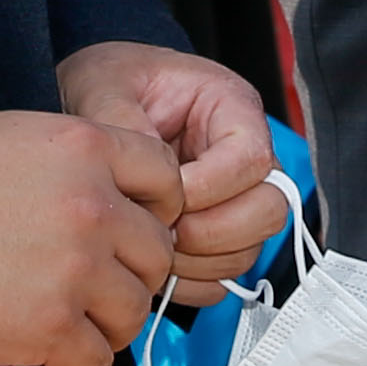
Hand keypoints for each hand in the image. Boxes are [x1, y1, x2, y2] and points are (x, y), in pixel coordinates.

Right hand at [0, 112, 186, 365]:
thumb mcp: (1, 134)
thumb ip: (60, 158)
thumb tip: (79, 183)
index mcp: (83, 147)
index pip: (163, 175)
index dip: (159, 204)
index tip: (143, 223)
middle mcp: (93, 207)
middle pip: (155, 250)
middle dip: (135, 270)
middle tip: (109, 283)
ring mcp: (76, 271)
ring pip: (134, 310)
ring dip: (114, 323)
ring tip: (86, 327)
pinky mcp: (49, 329)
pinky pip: (95, 362)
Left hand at [57, 38, 288, 290]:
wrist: (97, 103)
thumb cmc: (110, 83)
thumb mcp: (104, 84)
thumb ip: (121, 120)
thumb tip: (149, 177)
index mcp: (230, 107)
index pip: (252, 158)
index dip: (210, 188)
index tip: (164, 197)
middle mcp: (244, 155)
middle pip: (269, 209)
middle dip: (214, 232)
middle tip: (164, 232)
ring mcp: (236, 198)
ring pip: (250, 247)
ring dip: (201, 261)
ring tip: (152, 249)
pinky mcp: (217, 232)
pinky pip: (226, 273)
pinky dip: (194, 282)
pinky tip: (157, 269)